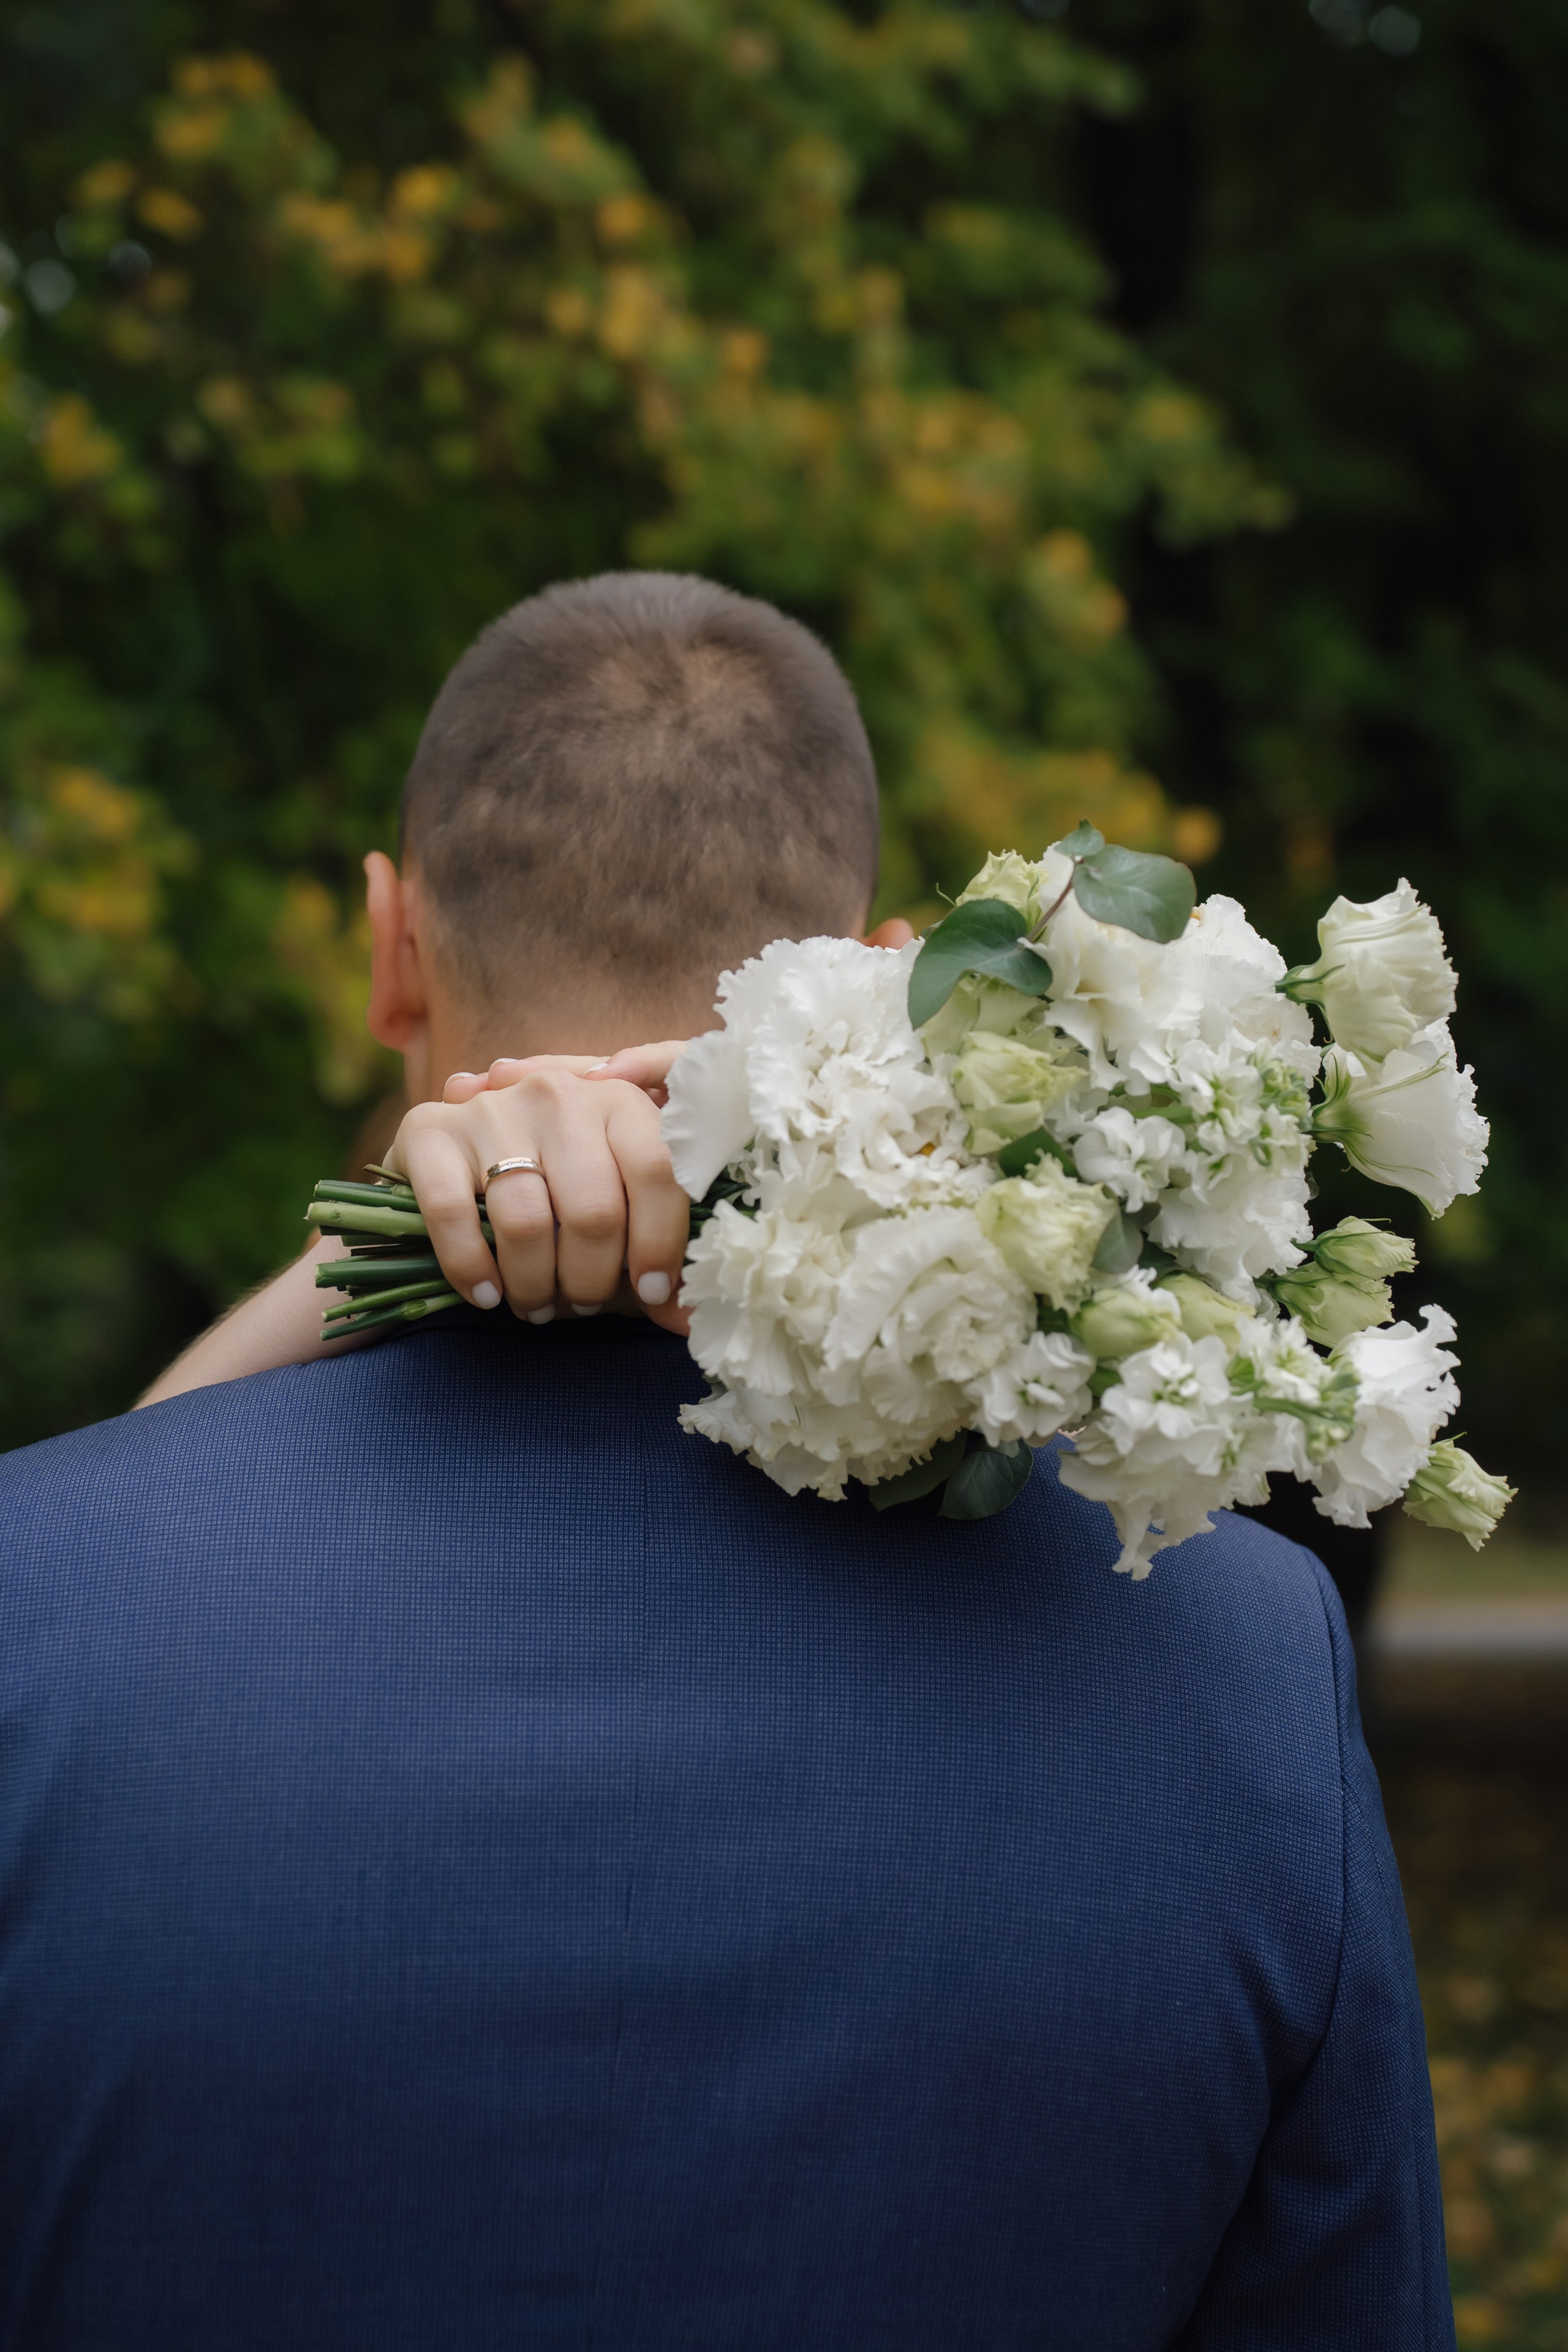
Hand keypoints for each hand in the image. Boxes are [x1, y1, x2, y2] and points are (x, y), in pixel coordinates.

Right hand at [386, 1056, 690, 1331]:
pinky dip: (472, 1270)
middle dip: (592, 1279)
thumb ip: (654, 1257)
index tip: (650, 1292)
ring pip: (527, 1222)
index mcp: (619, 1101)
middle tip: (582, 1304)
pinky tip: (486, 1295)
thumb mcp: (613, 1208)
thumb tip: (689, 1321)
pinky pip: (453, 1216)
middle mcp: (559, 1094)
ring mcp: (492, 1109)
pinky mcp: (429, 1131)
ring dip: (535, 1285)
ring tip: (536, 1306)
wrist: (449, 1156)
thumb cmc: (551, 1190)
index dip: (660, 1244)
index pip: (658, 1173)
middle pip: (594, 1209)